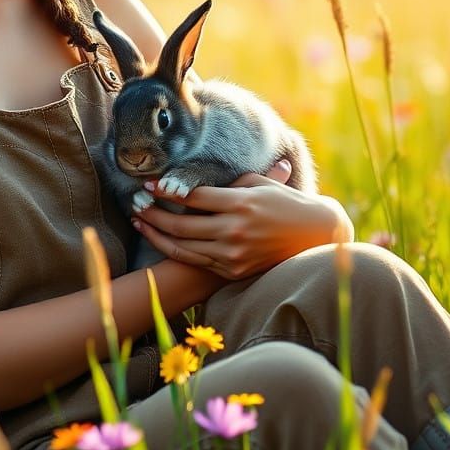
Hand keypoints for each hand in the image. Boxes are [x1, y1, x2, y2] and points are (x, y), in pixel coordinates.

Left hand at [131, 160, 349, 279]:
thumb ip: (227, 182)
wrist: (314, 236)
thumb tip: (195, 179)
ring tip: (137, 220)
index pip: (193, 197)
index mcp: (241, 204)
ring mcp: (234, 254)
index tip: (148, 184)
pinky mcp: (233, 270)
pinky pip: (195, 260)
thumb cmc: (284, 201)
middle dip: (153, 213)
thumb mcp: (259, 183)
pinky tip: (158, 238)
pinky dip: (172, 249)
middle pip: (181, 223)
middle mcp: (235, 230)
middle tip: (134, 202)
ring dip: (156, 233)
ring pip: (183, 246)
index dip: (166, 191)